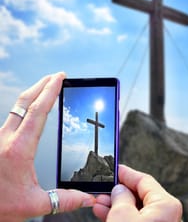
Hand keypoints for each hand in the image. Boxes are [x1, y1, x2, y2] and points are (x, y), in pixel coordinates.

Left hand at [0, 72, 94, 221]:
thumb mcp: (33, 205)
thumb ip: (63, 200)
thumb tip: (86, 198)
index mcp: (18, 148)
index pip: (38, 111)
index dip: (51, 91)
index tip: (60, 78)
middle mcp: (6, 138)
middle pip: (25, 100)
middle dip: (43, 84)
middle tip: (57, 76)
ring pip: (17, 106)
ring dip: (33, 93)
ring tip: (46, 86)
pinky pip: (12, 116)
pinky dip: (25, 105)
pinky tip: (31, 109)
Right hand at [93, 165, 181, 221]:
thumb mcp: (122, 215)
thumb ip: (120, 196)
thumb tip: (119, 189)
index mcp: (166, 204)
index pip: (143, 179)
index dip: (126, 173)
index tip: (114, 169)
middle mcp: (166, 214)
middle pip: (139, 194)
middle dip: (118, 192)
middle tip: (103, 189)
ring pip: (135, 209)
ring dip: (116, 205)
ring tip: (99, 202)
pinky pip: (135, 220)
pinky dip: (120, 216)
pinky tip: (104, 213)